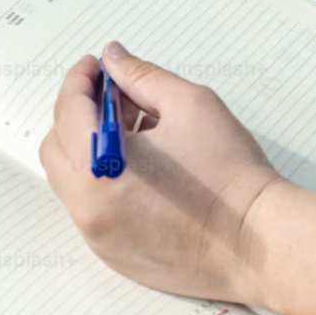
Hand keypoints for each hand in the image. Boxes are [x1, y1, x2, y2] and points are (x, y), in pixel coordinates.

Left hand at [40, 42, 315, 314]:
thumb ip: (142, 76)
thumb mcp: (190, 105)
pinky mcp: (114, 256)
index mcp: (99, 168)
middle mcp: (88, 208)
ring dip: (88, 149)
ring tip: (134, 133)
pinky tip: (143, 170)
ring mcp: (98, 237)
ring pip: (71, 181)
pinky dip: (102, 183)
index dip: (80, 80)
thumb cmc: (230, 174)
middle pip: (57, 148)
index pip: (69, 111)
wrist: (259, 242)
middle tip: (111, 96)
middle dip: (76, 114)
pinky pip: (92, 209)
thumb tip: (114, 58)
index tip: (96, 66)